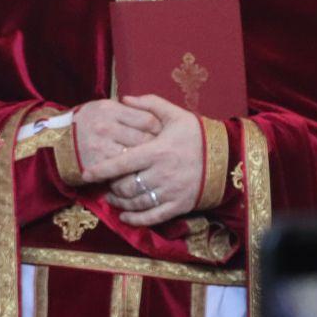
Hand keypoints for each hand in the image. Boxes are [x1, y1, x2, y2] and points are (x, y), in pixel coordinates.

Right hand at [70, 99, 159, 182]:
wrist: (54, 140)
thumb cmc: (85, 122)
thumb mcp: (103, 107)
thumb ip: (127, 109)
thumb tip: (157, 117)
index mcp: (109, 109)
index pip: (148, 120)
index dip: (160, 129)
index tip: (162, 136)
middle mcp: (105, 127)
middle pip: (145, 140)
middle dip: (157, 148)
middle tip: (162, 153)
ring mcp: (100, 147)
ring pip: (136, 158)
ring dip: (146, 163)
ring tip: (152, 164)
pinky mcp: (96, 165)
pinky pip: (123, 172)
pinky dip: (132, 173)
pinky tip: (136, 173)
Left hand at [91, 94, 205, 225]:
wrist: (230, 157)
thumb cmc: (199, 135)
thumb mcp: (176, 114)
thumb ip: (150, 104)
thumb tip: (124, 98)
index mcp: (157, 152)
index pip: (121, 164)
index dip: (101, 170)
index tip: (86, 174)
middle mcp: (162, 174)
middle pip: (126, 186)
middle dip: (111, 187)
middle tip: (105, 184)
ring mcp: (172, 192)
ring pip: (137, 202)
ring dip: (120, 202)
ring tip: (112, 197)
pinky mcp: (181, 206)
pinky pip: (154, 217)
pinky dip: (136, 219)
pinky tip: (125, 216)